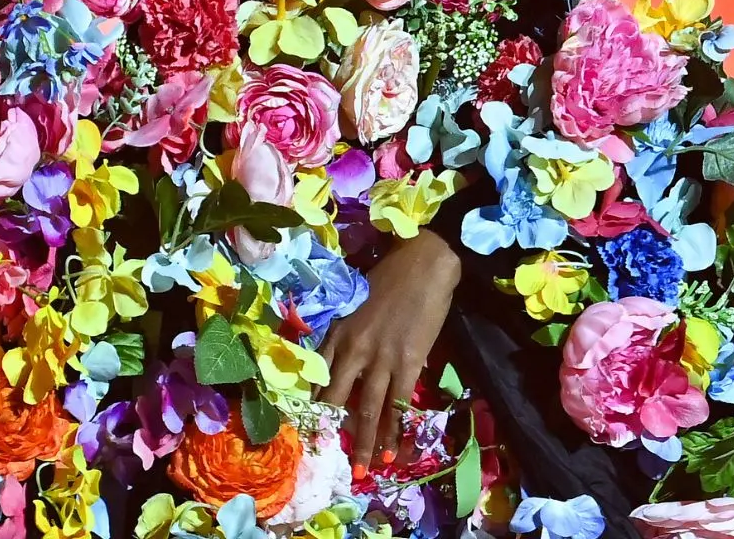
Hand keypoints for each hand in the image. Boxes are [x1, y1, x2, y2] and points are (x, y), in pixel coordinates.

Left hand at [317, 229, 462, 471]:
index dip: (314, 405)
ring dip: (365, 444)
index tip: (309, 428)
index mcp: (337, 332)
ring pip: (368, 410)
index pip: (318, 377)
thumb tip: (343, 363)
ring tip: (361, 469)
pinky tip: (394, 452)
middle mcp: (353, 349)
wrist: (423, 264)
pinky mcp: (408, 363)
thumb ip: (347, 334)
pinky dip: (396, 432)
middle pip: (337, 399)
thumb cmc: (389, 278)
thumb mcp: (354, 305)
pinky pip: (398, 406)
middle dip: (333, 432)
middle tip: (328, 458)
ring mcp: (380, 358)